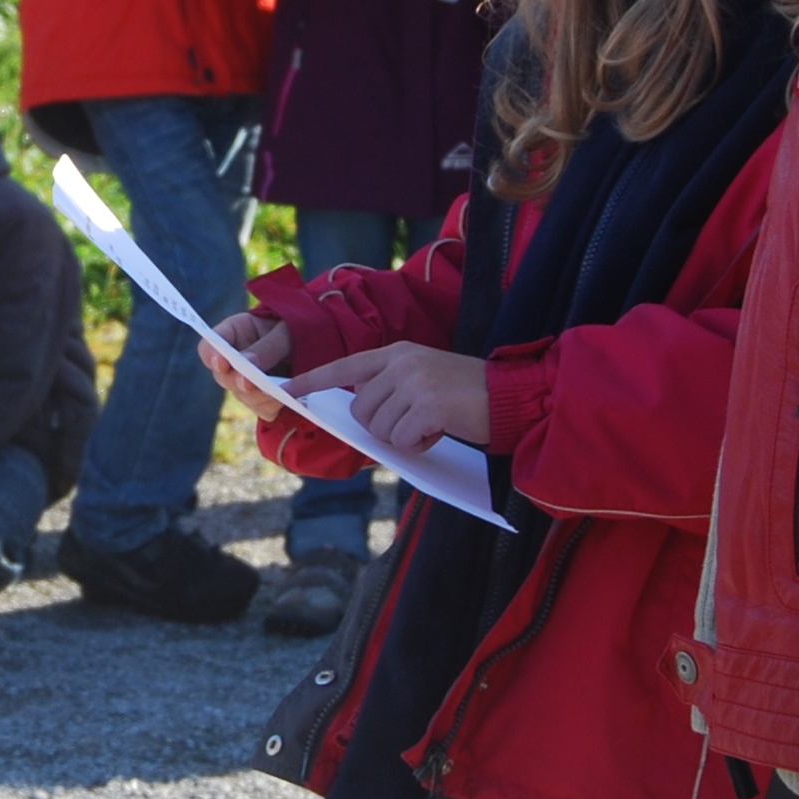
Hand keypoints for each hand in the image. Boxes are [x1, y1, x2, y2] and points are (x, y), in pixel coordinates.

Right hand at [201, 312, 292, 421]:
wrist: (321, 342)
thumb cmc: (300, 327)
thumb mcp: (287, 329)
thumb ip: (268, 345)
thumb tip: (248, 364)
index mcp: (234, 334)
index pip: (210, 347)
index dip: (212, 355)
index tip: (222, 361)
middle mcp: (235, 361)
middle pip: (223, 377)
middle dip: (237, 381)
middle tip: (249, 382)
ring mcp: (248, 383)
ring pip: (243, 396)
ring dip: (258, 396)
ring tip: (276, 393)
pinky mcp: (265, 400)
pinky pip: (264, 409)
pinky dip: (274, 405)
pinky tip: (286, 399)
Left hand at [289, 344, 489, 453]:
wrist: (510, 395)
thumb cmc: (467, 394)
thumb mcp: (425, 377)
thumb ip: (392, 387)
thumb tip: (361, 412)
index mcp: (398, 353)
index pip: (346, 366)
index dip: (315, 380)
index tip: (288, 390)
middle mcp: (402, 363)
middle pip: (360, 410)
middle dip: (381, 428)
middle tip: (415, 424)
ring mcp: (414, 382)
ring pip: (379, 428)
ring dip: (402, 438)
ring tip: (432, 425)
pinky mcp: (427, 405)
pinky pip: (401, 439)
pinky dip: (419, 445)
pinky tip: (440, 432)